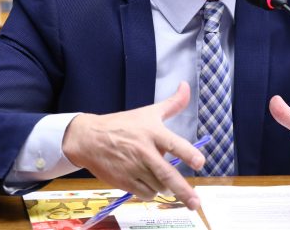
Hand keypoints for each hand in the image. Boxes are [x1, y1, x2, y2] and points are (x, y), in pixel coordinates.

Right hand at [62, 82, 204, 209]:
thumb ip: (172, 104)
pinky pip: (145, 194)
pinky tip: (148, 184)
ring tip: (162, 178)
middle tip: (195, 202)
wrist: (89, 138)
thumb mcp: (148, 112)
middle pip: (166, 174)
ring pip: (158, 186)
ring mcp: (133, 168)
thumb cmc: (122, 125)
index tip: (200, 163)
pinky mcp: (123, 181)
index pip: (174, 143)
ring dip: (165, 187)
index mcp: (152, 132)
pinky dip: (151, 192)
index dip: (188, 153)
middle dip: (183, 190)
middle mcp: (144, 151)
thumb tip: (186, 86)